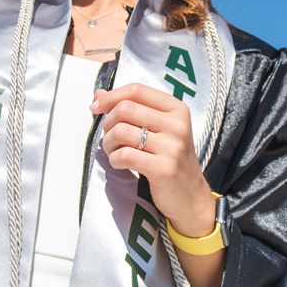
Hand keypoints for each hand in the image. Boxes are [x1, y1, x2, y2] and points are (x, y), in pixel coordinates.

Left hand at [92, 83, 215, 234]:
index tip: (96, 106)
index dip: (111, 96)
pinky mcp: (164, 168)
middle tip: (110, 137)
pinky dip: (114, 159)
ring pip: (121, 131)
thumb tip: (99, 94)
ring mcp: (172, 147)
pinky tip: (120, 163)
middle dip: (108, 123)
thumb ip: (131, 109)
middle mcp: (177, 125)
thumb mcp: (158, 129)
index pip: (137, 90)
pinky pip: (125, 155)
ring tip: (114, 152)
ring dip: (109, 143)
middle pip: (125, 109)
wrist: (190, 196)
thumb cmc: (170, 159)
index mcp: (176, 109)